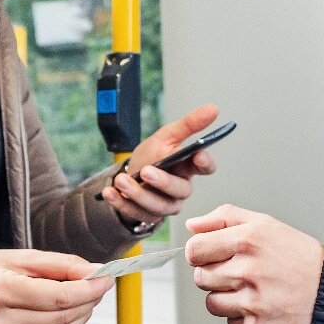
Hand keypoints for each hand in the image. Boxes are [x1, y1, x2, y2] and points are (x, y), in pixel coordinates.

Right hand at [0, 250, 111, 323]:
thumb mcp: (19, 256)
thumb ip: (60, 264)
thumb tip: (94, 272)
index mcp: (2, 289)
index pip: (59, 297)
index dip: (89, 290)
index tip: (106, 278)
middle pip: (60, 318)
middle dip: (88, 303)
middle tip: (97, 287)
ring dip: (79, 319)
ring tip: (84, 300)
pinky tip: (66, 317)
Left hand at [102, 103, 221, 227]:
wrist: (130, 173)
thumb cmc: (153, 156)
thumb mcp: (167, 136)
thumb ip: (189, 124)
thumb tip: (213, 108)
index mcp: (189, 167)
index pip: (205, 167)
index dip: (205, 163)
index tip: (199, 154)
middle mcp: (180, 189)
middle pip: (181, 190)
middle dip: (163, 181)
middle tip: (147, 171)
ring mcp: (165, 205)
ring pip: (158, 205)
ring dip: (138, 193)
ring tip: (122, 181)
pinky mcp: (147, 215)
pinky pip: (135, 213)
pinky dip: (121, 203)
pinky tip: (111, 193)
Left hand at [184, 204, 323, 323]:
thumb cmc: (298, 256)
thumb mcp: (265, 224)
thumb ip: (225, 218)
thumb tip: (192, 227)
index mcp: (247, 240)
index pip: (194, 250)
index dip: (200, 253)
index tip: (212, 255)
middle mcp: (248, 271)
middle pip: (200, 278)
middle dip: (216, 275)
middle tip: (242, 272)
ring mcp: (252, 302)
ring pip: (212, 303)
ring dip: (227, 298)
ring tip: (253, 289)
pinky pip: (230, 323)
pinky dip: (243, 316)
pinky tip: (262, 304)